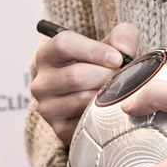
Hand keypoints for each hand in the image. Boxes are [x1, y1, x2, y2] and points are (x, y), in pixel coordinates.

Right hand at [31, 22, 139, 146]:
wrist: (94, 101)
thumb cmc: (100, 68)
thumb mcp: (110, 47)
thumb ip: (121, 37)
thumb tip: (124, 50)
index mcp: (48, 55)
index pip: (63, 45)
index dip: (94, 50)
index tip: (117, 58)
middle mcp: (41, 82)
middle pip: (74, 76)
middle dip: (106, 76)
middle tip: (125, 79)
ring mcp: (47, 108)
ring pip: (81, 100)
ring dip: (107, 96)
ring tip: (121, 93)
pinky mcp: (59, 129)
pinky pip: (85, 122)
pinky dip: (104, 115)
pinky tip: (112, 109)